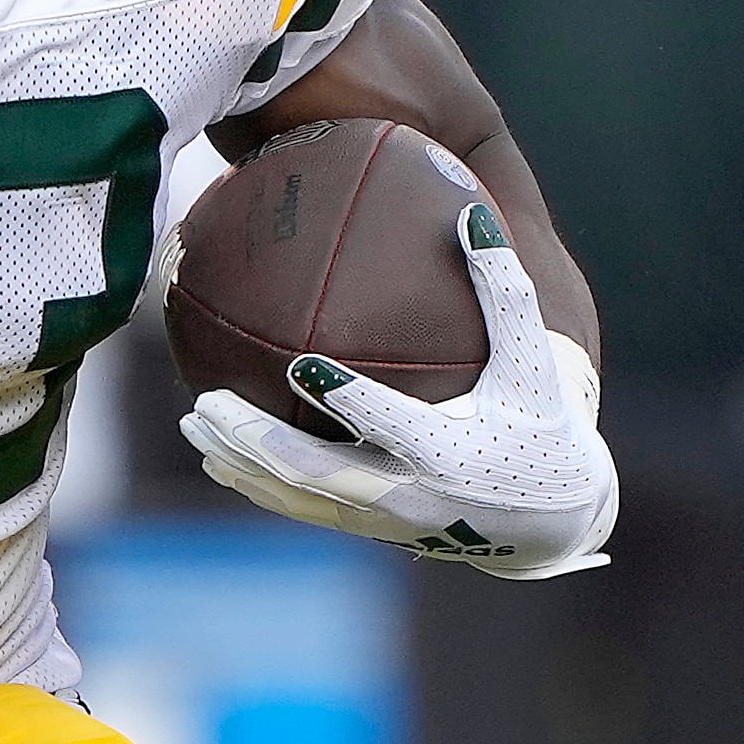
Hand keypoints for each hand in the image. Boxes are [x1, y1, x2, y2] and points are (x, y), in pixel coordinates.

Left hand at [181, 202, 617, 576]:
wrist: (549, 522)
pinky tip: (220, 458)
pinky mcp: (371, 530)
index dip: (345, 400)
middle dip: (256, 441)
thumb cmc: (541, 426)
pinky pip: (305, 508)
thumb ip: (504, 290)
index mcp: (450, 453)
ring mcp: (385, 519)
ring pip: (299, 497)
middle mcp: (410, 495)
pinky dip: (261, 485)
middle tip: (206, 402)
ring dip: (242, 465)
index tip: (300, 364)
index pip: (389, 425)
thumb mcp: (534, 362)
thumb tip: (470, 213)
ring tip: (194, 427)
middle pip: (316, 473)